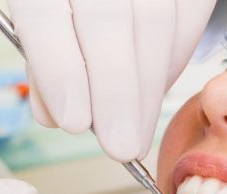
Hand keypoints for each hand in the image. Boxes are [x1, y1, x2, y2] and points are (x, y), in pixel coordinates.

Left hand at [7, 0, 217, 160]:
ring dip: (147, 93)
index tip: (75, 122)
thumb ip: (43, 64)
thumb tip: (56, 116)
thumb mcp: (39, 21)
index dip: (60, 70)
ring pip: (156, 23)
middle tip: (120, 146)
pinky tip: (153, 94)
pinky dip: (174, 64)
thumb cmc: (65, 5)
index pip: (44, 13)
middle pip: (109, 21)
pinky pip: (187, 17)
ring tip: (136, 136)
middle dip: (116, 94)